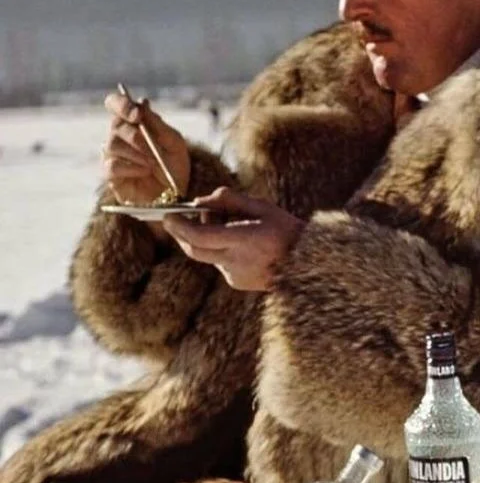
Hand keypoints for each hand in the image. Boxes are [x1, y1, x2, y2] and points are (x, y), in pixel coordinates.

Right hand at [103, 89, 190, 204]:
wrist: (177, 195)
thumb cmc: (175, 166)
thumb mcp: (174, 142)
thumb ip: (158, 123)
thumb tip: (142, 102)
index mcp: (132, 123)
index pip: (115, 103)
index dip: (122, 105)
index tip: (137, 115)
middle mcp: (119, 136)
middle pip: (116, 125)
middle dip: (136, 137)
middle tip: (153, 151)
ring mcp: (112, 155)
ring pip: (112, 145)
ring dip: (137, 154)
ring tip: (153, 164)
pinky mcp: (111, 175)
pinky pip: (112, 165)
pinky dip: (131, 167)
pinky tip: (145, 171)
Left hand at [162, 186, 304, 291]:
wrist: (308, 266)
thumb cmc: (286, 230)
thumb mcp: (262, 206)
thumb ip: (229, 200)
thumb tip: (200, 200)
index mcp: (245, 239)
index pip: (200, 236)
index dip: (179, 226)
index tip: (168, 216)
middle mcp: (236, 260)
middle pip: (194, 249)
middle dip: (181, 233)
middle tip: (175, 219)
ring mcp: (236, 275)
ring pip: (207, 255)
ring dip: (207, 239)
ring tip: (228, 225)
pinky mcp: (237, 282)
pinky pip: (219, 263)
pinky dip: (221, 250)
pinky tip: (242, 245)